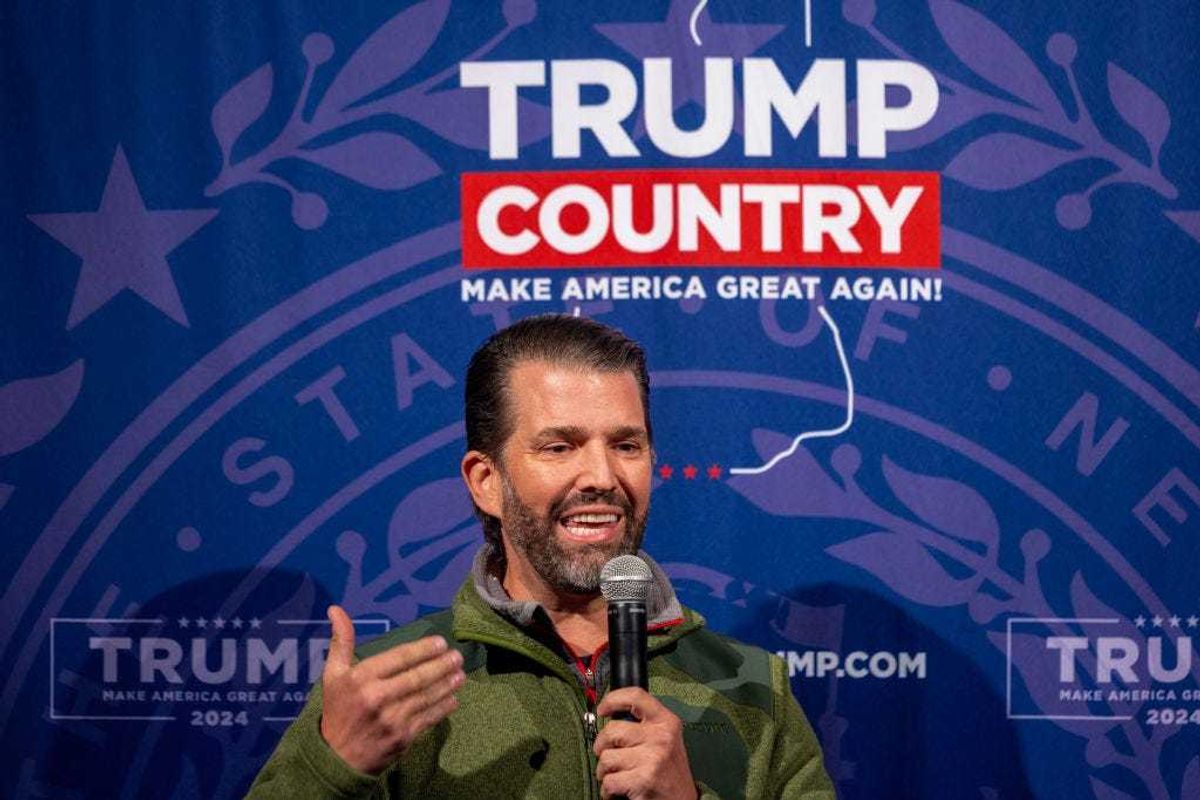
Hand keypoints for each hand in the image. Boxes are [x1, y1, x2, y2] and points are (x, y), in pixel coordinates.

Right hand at [319, 605, 464, 774]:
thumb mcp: (333, 675)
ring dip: (447, 684)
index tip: (441, 642)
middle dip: (441, 665)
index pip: (399, 658)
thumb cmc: (338, 710)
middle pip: (417, 677)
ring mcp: (392, 719)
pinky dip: (443, 708)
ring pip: (426, 696)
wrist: (336, 758)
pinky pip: (429, 718)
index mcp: (361, 678)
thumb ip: (341, 641)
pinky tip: (454, 699)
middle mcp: (378, 697)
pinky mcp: (403, 737)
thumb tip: (336, 609)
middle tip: (457, 656)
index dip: (423, 649)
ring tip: (461, 673)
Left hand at [594, 687, 697, 799]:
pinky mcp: (644, 779)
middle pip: (611, 730)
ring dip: (604, 771)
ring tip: (616, 775)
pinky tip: (618, 790)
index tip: (602, 709)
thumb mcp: (665, 739)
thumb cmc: (668, 770)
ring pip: (606, 758)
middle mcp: (661, 736)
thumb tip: (611, 714)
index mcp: (666, 721)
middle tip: (606, 754)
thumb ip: (644, 724)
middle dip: (601, 745)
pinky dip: (607, 790)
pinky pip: (609, 781)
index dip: (613, 699)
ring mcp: (653, 757)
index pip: (636, 696)